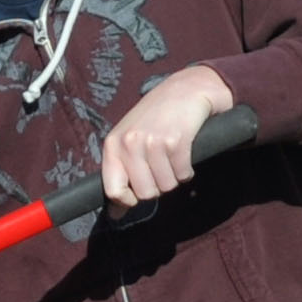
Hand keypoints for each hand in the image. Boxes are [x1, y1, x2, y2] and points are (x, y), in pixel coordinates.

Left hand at [100, 66, 234, 208]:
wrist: (188, 87)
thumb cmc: (157, 116)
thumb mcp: (130, 139)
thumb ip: (121, 173)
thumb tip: (115, 214)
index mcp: (113, 145)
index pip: (113, 190)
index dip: (127, 200)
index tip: (137, 196)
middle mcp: (129, 143)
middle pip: (145, 193)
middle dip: (158, 186)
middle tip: (162, 167)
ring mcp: (152, 141)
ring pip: (166, 186)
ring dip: (175, 176)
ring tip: (173, 155)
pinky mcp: (176, 141)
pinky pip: (183, 174)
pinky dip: (188, 169)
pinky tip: (185, 152)